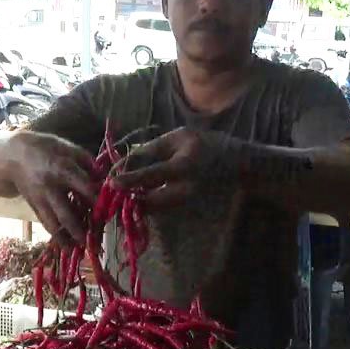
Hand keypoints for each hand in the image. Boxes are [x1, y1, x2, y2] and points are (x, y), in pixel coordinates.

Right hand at [0, 130, 97, 245]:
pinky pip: (46, 224)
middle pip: (67, 214)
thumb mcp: (67, 147)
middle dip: (81, 231)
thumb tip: (103, 177)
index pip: (84, 188)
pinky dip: (56, 236)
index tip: (109, 210)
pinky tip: (66, 246)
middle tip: (94, 244)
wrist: (12, 156)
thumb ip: (87, 162)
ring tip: (79, 250)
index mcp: (62, 169)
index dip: (98, 201)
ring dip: (67, 240)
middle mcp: (51, 188)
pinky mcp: (34, 206)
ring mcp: (40, 200)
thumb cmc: (45, 148)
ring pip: (54, 224)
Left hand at [114, 127, 229, 208]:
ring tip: (120, 197)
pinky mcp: (188, 210)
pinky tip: (136, 198)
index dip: (131, 179)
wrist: (237, 164)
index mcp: (185, 166)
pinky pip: (162, 210)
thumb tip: (123, 166)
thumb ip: (150, 151)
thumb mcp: (177, 138)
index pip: (153, 174)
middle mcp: (187, 190)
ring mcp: (189, 204)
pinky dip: (147, 205)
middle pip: (151, 201)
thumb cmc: (205, 144)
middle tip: (113, 193)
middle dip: (130, 199)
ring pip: (154, 209)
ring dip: (136, 204)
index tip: (112, 182)